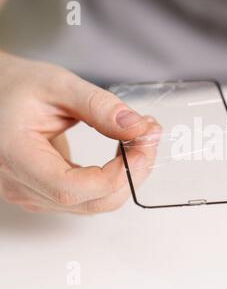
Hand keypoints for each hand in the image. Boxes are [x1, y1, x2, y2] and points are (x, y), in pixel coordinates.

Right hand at [0, 52, 160, 213]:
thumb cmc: (16, 86)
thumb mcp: (59, 85)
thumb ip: (100, 107)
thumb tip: (139, 129)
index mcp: (14, 156)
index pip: (70, 188)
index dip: (115, 175)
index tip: (143, 146)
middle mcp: (19, 185)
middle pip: (90, 202)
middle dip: (131, 174)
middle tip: (149, 138)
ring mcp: (32, 194)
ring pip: (94, 204)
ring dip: (127, 176)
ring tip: (141, 139)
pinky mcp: (45, 193)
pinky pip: (89, 197)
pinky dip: (114, 177)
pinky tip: (125, 152)